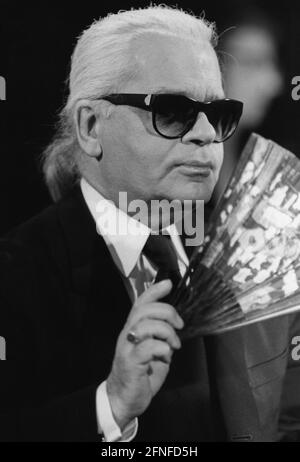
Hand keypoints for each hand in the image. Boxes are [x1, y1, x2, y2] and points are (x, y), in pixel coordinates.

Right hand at [106, 279, 183, 429]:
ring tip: (174, 345)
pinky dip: (162, 348)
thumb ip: (160, 334)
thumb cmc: (141, 373)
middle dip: (167, 312)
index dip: (154, 291)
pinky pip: (148, 347)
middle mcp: (128, 334)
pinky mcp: (131, 362)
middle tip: (179, 324)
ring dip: (166, 332)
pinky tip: (166, 356)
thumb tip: (175, 323)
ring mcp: (127, 347)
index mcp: (133, 328)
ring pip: (146, 325)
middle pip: (145, 310)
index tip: (168, 283)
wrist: (123, 398)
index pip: (141, 303)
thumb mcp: (153, 348)